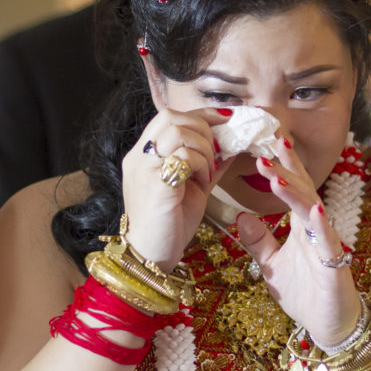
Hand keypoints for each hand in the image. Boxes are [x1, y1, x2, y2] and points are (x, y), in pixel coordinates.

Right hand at [122, 108, 232, 270]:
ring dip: (203, 147)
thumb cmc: (170, 224)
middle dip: (202, 128)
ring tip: (208, 170)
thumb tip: (231, 147)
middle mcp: (139, 157)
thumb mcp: (192, 187)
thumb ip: (207, 164)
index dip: (200, 115)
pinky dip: (200, 163)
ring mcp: (144, 168)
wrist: (152, 256)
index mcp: (144, 155)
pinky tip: (203, 181)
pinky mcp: (155, 184)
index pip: (168, 116)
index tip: (225, 121)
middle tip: (215, 152)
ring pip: (177, 131)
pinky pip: (182, 156)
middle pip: (171, 117)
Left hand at [236, 137, 360, 345]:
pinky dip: (321, 226)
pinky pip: (328, 242)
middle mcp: (315, 230)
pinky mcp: (334, 266)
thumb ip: (258, 240)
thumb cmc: (305, 293)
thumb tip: (240, 215)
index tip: (271, 142)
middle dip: (285, 172)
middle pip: (302, 192)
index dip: (284, 166)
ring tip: (277, 178)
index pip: (293, 189)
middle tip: (266, 151)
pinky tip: (314, 210)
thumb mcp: (271, 265)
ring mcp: (326, 245)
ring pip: (312, 212)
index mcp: (301, 227)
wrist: (329, 326)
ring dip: (295, 193)